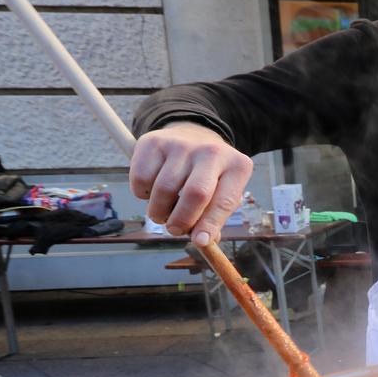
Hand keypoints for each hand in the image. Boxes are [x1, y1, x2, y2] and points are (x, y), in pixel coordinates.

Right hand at [129, 122, 252, 245]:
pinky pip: (141, 178)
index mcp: (237, 166)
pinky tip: (152, 192)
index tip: (199, 241)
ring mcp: (181, 144)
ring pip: (164, 189)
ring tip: (163, 213)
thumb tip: (201, 241)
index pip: (224, 201)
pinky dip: (142, 194)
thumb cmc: (210, 174)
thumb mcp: (223, 190)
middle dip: (182, 220)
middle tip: (174, 230)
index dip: (210, 225)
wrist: (192, 135)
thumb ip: (215, 217)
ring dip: (159, 212)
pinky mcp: (153, 142)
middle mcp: (211, 152)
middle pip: (195, 194)